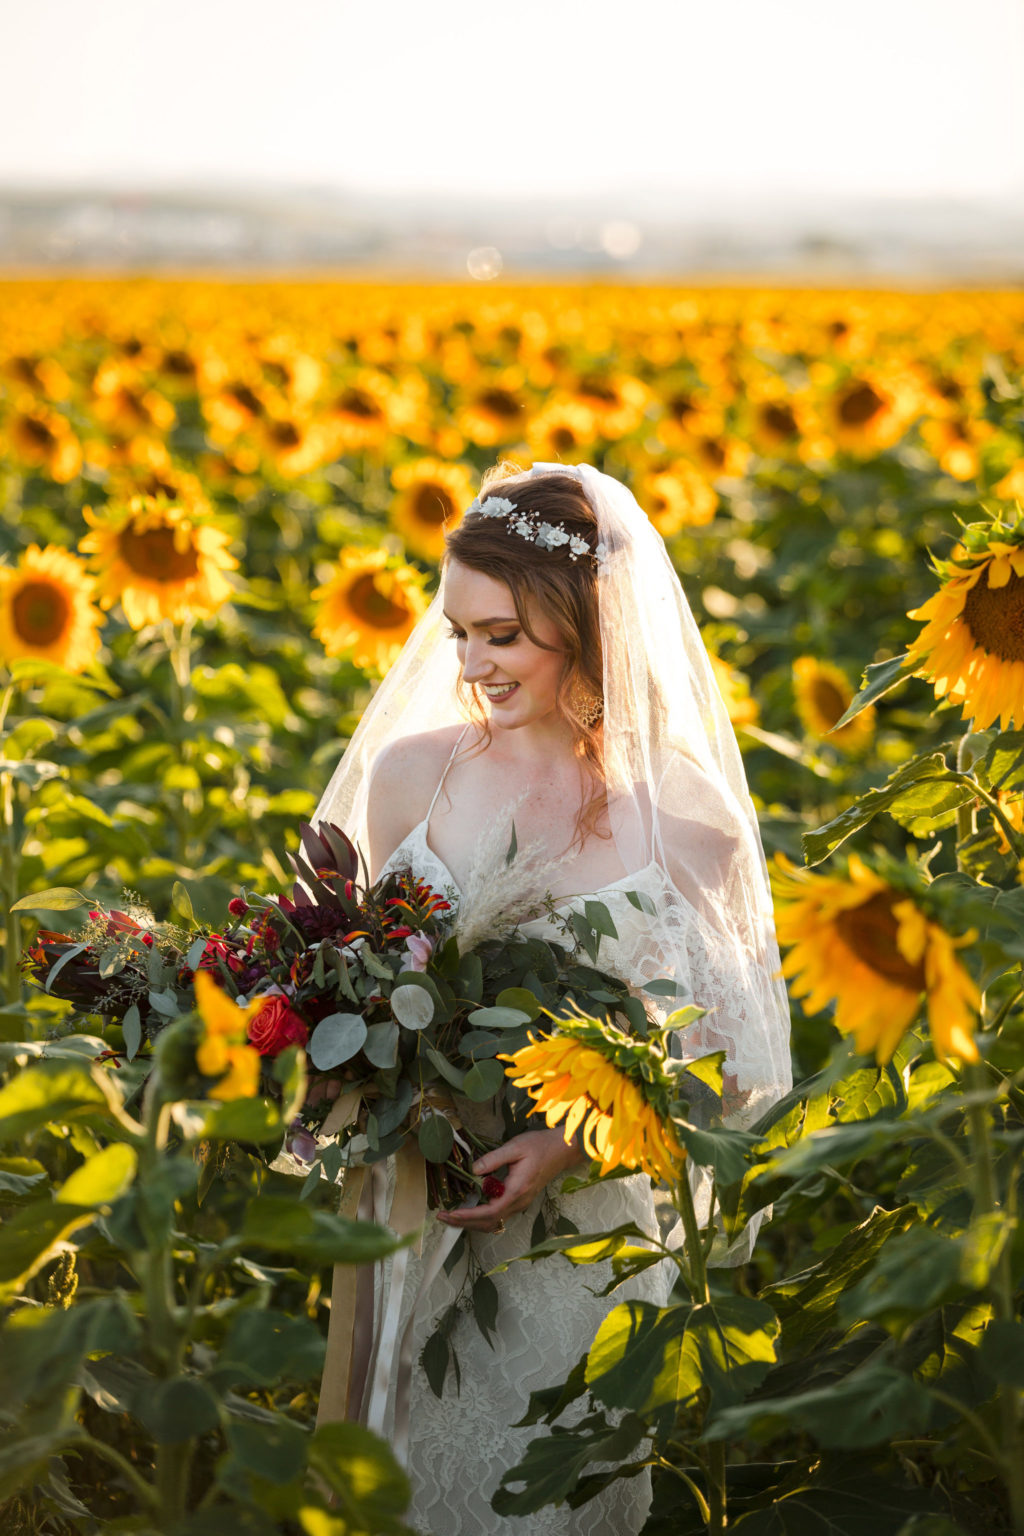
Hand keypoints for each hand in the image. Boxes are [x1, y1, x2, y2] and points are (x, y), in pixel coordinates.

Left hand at [437, 1129, 586, 1234]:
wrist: (562, 1150)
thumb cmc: (539, 1146)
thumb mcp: (515, 1147)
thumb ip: (493, 1159)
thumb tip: (473, 1170)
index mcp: (516, 1191)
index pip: (489, 1212)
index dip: (468, 1216)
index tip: (451, 1214)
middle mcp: (519, 1202)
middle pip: (489, 1222)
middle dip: (464, 1223)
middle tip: (443, 1217)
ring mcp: (521, 1203)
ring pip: (494, 1222)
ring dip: (472, 1222)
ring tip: (452, 1215)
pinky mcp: (521, 1200)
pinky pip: (499, 1215)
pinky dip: (482, 1217)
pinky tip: (471, 1209)